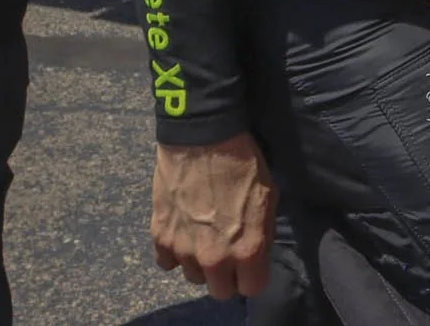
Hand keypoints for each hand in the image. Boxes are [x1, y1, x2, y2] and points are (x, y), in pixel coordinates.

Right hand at [151, 134, 276, 298]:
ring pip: (193, 277)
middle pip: (220, 291)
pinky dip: (174, 251)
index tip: (250, 262)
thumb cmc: (244, 163)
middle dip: (226, 275)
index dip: (252, 275)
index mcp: (247, 250)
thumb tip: (255, 253)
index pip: (252, 288)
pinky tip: (183, 231)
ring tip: (203, 235)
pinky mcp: (160, 237)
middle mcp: (214, 259)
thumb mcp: (270, 197)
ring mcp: (184, 250)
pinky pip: (167, 262)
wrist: (203, 138)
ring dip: (199, 262)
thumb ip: (262, 234)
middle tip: (227, 251)